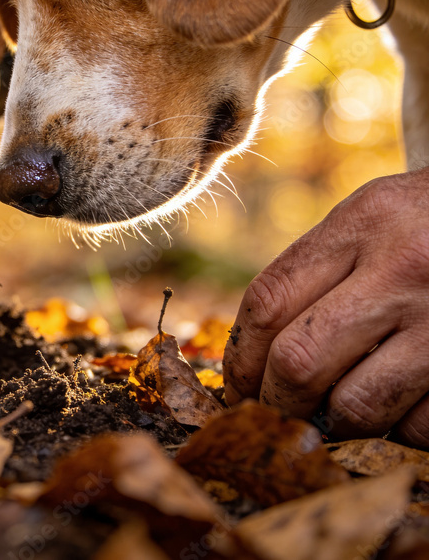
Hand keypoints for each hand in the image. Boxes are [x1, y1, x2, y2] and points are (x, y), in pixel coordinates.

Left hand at [223, 167, 428, 445]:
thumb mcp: (375, 216)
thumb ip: (317, 269)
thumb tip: (254, 354)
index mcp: (366, 222)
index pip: (268, 302)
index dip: (240, 357)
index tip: (236, 385)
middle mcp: (405, 268)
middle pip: (299, 362)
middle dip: (276, 401)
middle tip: (277, 413)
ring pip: (357, 407)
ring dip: (336, 425)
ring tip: (335, 415)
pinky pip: (421, 427)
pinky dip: (402, 432)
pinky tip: (402, 409)